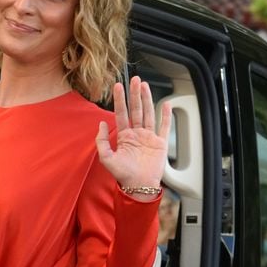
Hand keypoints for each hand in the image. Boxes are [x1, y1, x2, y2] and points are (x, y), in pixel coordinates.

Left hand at [96, 75, 170, 200]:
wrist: (140, 187)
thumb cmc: (123, 176)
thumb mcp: (107, 159)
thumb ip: (101, 141)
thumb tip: (101, 123)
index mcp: (124, 136)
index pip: (122, 113)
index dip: (120, 100)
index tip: (118, 86)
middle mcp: (137, 134)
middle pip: (136, 109)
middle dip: (135, 94)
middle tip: (134, 79)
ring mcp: (149, 137)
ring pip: (148, 113)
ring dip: (147, 99)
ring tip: (144, 85)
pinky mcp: (160, 143)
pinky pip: (164, 126)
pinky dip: (166, 115)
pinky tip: (166, 104)